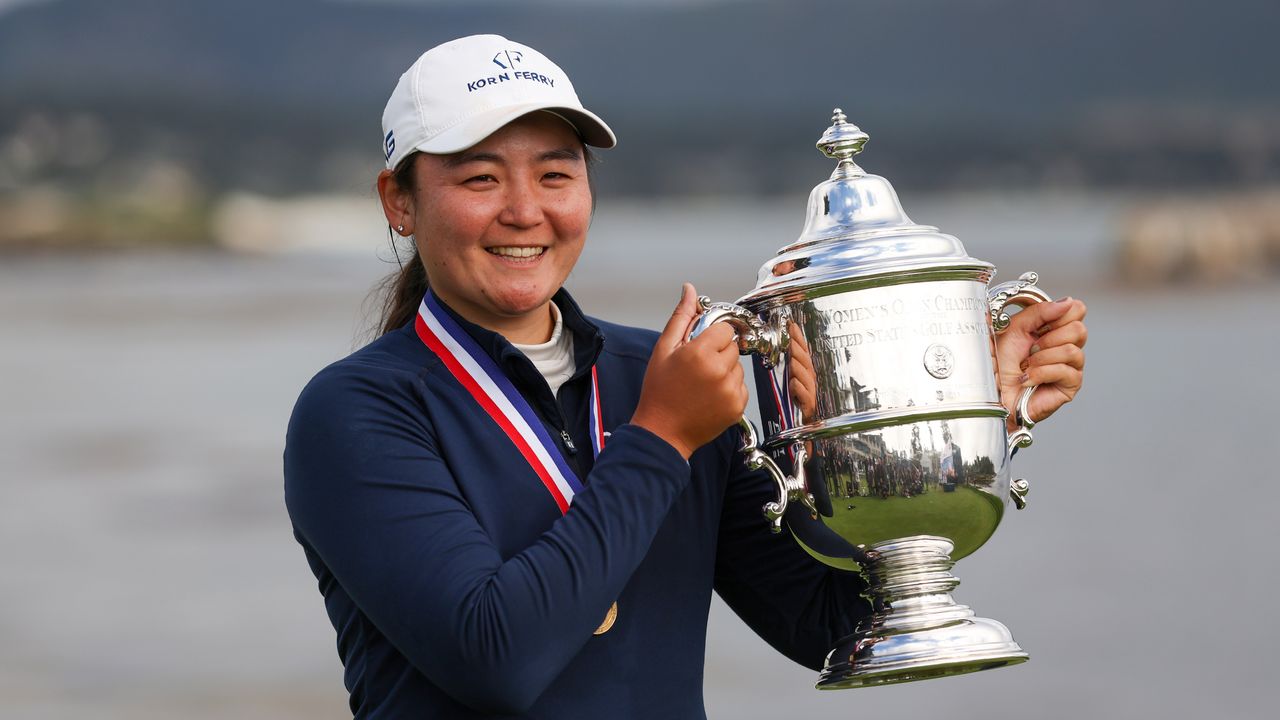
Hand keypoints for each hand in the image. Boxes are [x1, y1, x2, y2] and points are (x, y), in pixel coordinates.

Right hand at [632, 284, 747, 458]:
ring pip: (738, 367)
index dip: (711, 336)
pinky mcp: (738, 407)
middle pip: (733, 347)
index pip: (725, 329)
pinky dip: (729, 389)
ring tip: (702, 383)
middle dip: (718, 353)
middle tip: (697, 367)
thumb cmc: (659, 392)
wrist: (663, 432)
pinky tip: (709, 396)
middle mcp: (719, 371)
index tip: (700, 347)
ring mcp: (730, 390)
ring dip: (724, 371)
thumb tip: (689, 290)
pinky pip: (741, 386)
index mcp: (700, 353)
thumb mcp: (663, 350)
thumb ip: (681, 317)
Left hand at [786, 321, 816, 422]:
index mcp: (804, 374)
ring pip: (807, 379)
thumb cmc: (793, 406)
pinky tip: (794, 384)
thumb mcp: (787, 382)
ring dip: (799, 368)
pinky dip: (799, 390)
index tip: (792, 326)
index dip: (798, 339)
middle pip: (807, 363)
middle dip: (799, 350)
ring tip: (792, 359)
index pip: (803, 353)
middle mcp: (810, 382)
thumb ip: (786, 366)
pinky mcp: (809, 409)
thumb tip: (781, 348)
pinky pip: (805, 397)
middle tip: (791, 339)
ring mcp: (811, 395)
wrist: (800, 431)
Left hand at [995, 296, 1087, 430]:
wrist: (991, 392)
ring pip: (1073, 351)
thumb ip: (1038, 312)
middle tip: (1030, 349)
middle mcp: (1066, 345)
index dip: (1059, 314)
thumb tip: (1067, 302)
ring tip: (1026, 366)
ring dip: (1042, 358)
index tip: (1038, 326)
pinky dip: (1041, 373)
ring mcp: (1071, 366)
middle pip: (1080, 329)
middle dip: (1049, 339)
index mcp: (1053, 328)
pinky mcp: (1070, 386)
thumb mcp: (1012, 329)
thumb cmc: (998, 364)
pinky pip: (1066, 371)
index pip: (1077, 309)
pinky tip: (1027, 379)